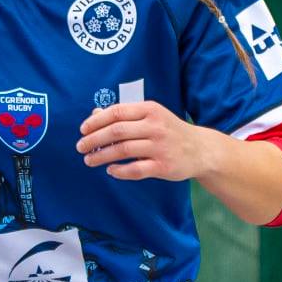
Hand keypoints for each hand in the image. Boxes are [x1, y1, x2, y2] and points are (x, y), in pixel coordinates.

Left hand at [76, 100, 207, 181]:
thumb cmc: (170, 131)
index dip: (96, 121)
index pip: (117, 112)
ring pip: (123, 150)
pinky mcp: (163, 166)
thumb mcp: (151, 116)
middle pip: (116, 131)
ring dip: (102, 156)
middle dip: (94, 139)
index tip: (83, 130)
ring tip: (89, 160)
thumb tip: (95, 115)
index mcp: (150, 110)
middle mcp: (155, 126)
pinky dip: (119, 171)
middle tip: (80, 147)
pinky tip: (110, 170)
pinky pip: (135, 169)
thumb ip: (125, 115)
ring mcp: (160, 147)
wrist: (201, 149)